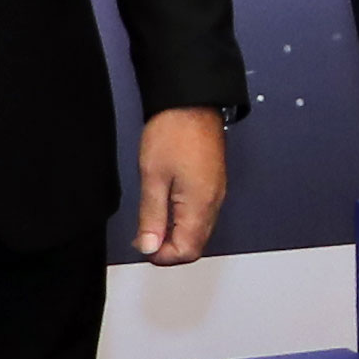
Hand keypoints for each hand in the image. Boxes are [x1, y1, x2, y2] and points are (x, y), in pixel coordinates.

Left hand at [132, 105, 229, 264]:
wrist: (192, 102)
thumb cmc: (174, 131)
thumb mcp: (152, 176)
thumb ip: (151, 216)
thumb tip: (149, 246)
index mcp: (200, 204)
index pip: (186, 252)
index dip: (162, 256)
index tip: (143, 245)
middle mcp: (213, 203)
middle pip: (195, 245)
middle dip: (168, 248)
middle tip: (144, 237)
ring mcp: (215, 193)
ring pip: (198, 231)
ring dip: (174, 234)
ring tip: (151, 222)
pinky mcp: (213, 183)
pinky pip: (200, 214)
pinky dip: (182, 220)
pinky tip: (165, 208)